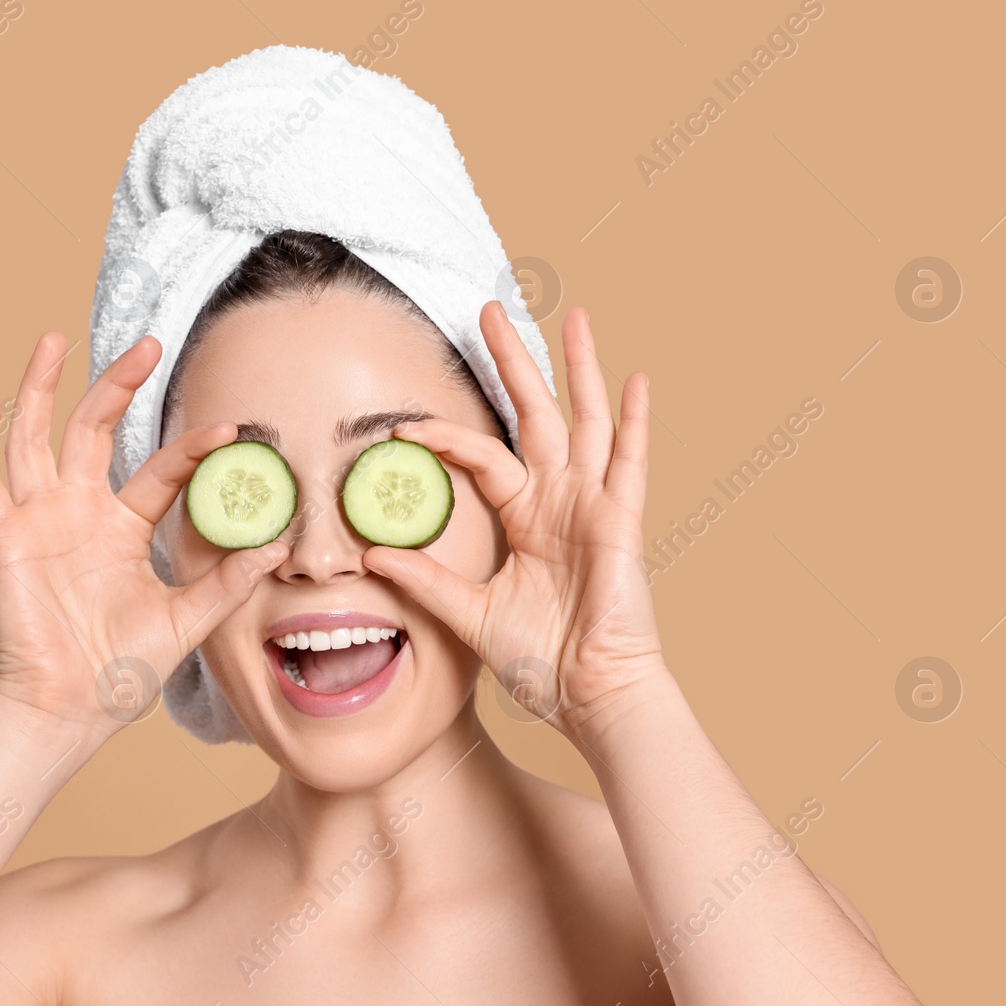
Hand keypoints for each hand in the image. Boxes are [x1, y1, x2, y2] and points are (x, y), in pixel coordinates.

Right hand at [0, 331, 288, 735]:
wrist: (70, 710)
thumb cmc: (122, 671)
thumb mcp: (188, 619)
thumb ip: (229, 580)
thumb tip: (280, 544)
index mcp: (122, 529)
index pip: (159, 471)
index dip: (192, 448)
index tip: (230, 429)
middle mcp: (79, 513)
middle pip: (94, 430)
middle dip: (117, 385)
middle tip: (147, 343)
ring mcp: (39, 521)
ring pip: (35, 439)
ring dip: (42, 388)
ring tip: (53, 339)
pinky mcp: (5, 539)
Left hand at [362, 301, 665, 733]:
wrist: (588, 694)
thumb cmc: (541, 660)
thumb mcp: (469, 614)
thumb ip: (426, 581)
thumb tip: (371, 554)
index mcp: (526, 516)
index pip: (481, 457)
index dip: (443, 438)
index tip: (401, 429)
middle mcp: (559, 499)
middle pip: (535, 414)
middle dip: (513, 362)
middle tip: (489, 311)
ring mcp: (593, 505)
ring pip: (585, 421)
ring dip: (578, 369)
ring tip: (574, 317)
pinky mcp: (621, 522)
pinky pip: (630, 463)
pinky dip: (634, 421)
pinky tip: (634, 379)